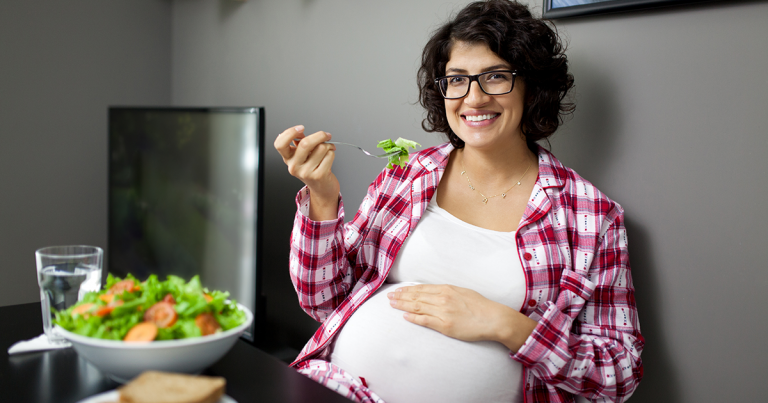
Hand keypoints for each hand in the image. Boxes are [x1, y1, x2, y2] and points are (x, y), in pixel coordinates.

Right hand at [274, 125, 339, 219]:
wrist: (321, 188)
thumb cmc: (313, 168)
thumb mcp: (302, 156)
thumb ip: (300, 142)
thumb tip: (300, 131)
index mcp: (288, 158)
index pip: (280, 144)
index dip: (289, 133)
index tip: (301, 128)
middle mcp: (294, 166)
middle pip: (305, 143)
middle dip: (320, 135)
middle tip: (326, 135)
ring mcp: (306, 172)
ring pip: (321, 148)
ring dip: (328, 146)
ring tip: (328, 150)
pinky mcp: (319, 175)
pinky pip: (329, 155)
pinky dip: (332, 153)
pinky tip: (329, 157)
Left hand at [387, 284, 537, 351]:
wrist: (492, 318)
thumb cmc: (480, 305)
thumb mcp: (462, 292)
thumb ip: (447, 291)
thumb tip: (435, 292)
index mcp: (447, 289)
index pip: (422, 288)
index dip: (408, 289)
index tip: (398, 290)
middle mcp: (442, 299)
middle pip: (416, 297)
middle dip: (401, 296)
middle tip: (389, 296)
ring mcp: (443, 312)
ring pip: (417, 307)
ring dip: (403, 305)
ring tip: (392, 304)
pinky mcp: (445, 325)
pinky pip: (425, 321)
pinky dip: (414, 318)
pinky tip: (405, 316)